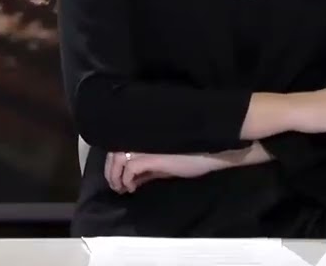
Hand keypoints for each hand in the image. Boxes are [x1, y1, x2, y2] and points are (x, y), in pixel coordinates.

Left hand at [104, 144, 268, 193]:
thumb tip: (133, 180)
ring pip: (117, 158)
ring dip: (115, 176)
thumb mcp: (168, 164)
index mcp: (148, 137)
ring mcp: (147, 146)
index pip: (120, 145)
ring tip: (121, 188)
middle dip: (111, 171)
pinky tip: (131, 188)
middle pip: (114, 151)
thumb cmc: (196, 155)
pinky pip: (129, 168)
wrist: (215, 152)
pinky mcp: (151, 156)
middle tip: (116, 186)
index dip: (114, 162)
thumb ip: (150, 169)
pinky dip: (126, 179)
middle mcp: (144, 138)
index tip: (118, 177)